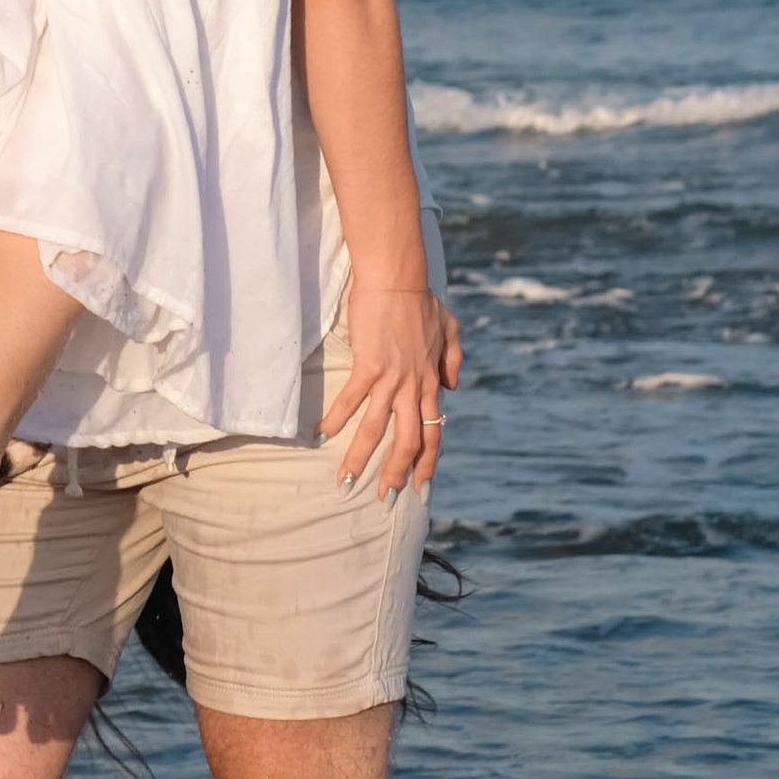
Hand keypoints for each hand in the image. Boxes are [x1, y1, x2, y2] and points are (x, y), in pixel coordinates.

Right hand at [322, 287, 461, 499]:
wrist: (398, 280)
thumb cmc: (420, 300)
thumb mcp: (450, 329)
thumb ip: (454, 360)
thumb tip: (454, 387)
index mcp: (430, 382)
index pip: (433, 433)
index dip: (427, 463)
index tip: (421, 488)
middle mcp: (414, 386)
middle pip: (408, 442)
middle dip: (396, 474)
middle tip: (384, 498)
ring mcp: (392, 377)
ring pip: (377, 429)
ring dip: (360, 458)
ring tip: (346, 482)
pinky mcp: (369, 364)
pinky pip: (353, 399)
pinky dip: (337, 419)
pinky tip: (323, 435)